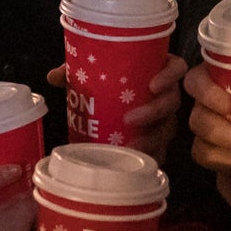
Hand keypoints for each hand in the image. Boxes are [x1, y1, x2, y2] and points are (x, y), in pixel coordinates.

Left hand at [50, 54, 189, 159]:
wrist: (112, 108)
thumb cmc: (109, 84)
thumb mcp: (93, 72)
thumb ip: (76, 69)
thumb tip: (54, 77)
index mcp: (156, 71)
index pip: (176, 67)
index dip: (169, 75)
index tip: (152, 85)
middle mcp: (166, 95)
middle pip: (172, 102)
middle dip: (154, 111)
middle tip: (130, 119)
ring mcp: (165, 120)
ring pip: (168, 129)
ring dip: (152, 138)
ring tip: (131, 146)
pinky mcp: (159, 141)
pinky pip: (162, 151)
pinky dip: (150, 157)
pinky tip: (136, 163)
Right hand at [181, 58, 230, 221]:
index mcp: (210, 81)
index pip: (195, 83)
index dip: (208, 95)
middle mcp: (201, 109)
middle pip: (200, 123)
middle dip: (227, 137)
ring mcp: (207, 139)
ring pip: (203, 152)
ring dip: (229, 164)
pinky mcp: (219, 163)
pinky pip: (219, 182)